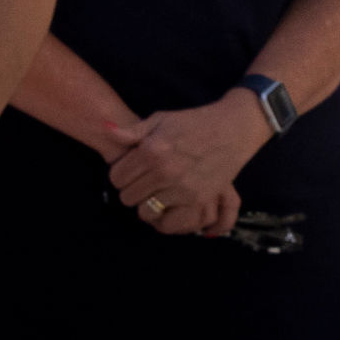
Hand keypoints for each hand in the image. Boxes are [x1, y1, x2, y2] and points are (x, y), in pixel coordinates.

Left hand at [107, 93, 268, 231]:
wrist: (234, 129)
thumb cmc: (195, 121)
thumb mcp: (162, 119)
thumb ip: (133, 130)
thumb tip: (105, 128)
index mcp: (152, 150)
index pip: (116, 177)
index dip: (121, 174)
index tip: (132, 170)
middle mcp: (164, 171)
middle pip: (127, 197)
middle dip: (132, 189)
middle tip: (144, 181)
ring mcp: (181, 187)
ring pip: (144, 211)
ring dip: (148, 203)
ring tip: (157, 191)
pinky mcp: (197, 200)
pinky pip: (166, 220)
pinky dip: (165, 214)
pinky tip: (169, 202)